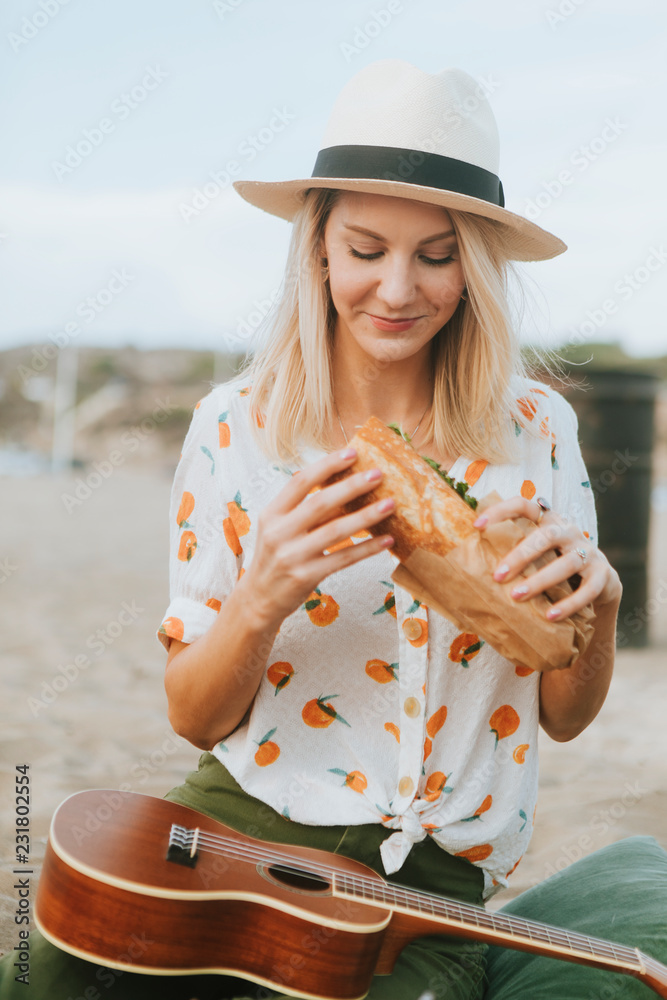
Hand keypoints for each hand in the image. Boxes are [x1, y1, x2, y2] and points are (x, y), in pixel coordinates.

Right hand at [242, 447, 394, 628]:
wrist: (258, 599)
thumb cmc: (275, 558)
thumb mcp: (278, 529)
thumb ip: (302, 509)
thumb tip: (342, 485)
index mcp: (272, 514)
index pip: (301, 481)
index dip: (327, 465)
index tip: (352, 452)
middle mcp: (279, 532)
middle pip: (321, 503)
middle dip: (352, 486)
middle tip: (378, 474)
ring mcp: (292, 556)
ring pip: (336, 530)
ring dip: (366, 516)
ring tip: (390, 504)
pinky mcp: (306, 576)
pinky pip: (343, 558)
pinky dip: (367, 548)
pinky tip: (386, 540)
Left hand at [473, 496, 621, 620]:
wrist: (599, 584)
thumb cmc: (553, 566)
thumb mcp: (535, 554)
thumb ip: (512, 550)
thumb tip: (464, 564)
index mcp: (548, 521)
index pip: (524, 505)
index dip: (501, 510)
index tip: (477, 525)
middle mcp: (569, 532)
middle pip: (546, 536)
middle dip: (520, 555)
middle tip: (498, 576)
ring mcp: (589, 553)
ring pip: (566, 564)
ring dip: (541, 581)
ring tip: (518, 596)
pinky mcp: (604, 576)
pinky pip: (587, 590)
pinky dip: (568, 604)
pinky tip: (550, 616)